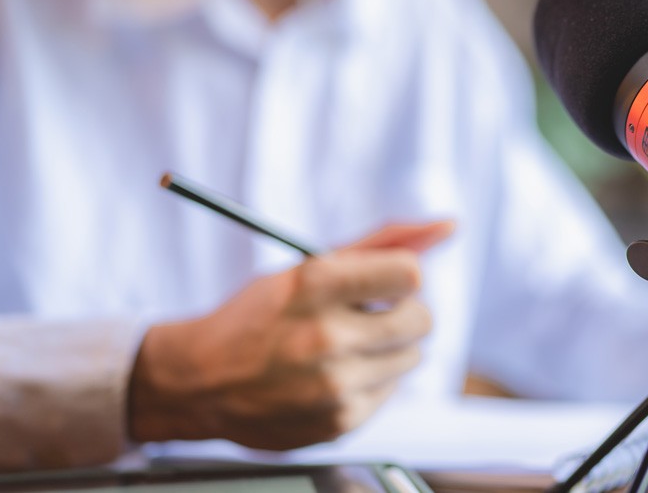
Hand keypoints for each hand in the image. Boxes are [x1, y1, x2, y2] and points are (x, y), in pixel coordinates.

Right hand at [127, 220, 454, 449]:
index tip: (383, 284)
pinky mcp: (339, 422)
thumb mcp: (310, 266)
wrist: (199, 382)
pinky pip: (390, 392)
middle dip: (403, 313)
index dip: (401, 277)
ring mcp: (333, 385)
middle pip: (422, 319)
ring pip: (412, 357)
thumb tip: (448, 226)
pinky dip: (370, 382)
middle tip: (368, 316)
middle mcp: (325, 336)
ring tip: (343, 347)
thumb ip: (383, 243)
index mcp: (314, 285)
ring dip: (388, 349)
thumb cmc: (259, 315)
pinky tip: (332, 376)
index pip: (411, 275)